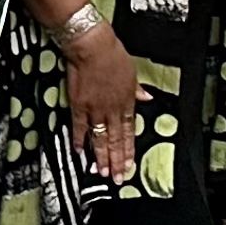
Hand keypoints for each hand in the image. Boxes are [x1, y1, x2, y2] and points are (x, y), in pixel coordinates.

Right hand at [63, 22, 139, 180]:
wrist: (92, 47)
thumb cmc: (112, 55)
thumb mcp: (132, 72)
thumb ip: (137, 89)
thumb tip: (146, 97)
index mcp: (127, 101)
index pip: (130, 131)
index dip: (129, 149)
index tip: (129, 164)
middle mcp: (113, 109)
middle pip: (116, 140)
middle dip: (117, 160)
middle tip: (117, 177)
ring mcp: (96, 109)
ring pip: (100, 138)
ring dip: (101, 156)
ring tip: (102, 171)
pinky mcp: (79, 106)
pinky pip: (80, 127)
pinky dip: (80, 140)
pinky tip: (80, 152)